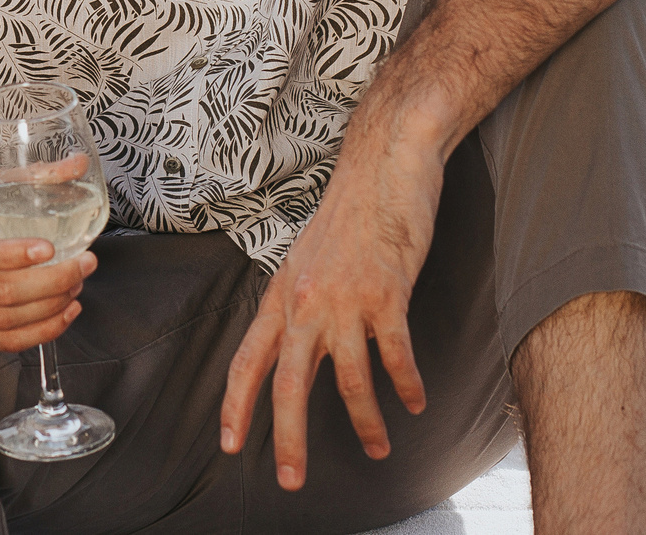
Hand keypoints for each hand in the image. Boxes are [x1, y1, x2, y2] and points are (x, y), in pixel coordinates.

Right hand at [0, 177, 93, 350]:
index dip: (13, 255)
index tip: (49, 246)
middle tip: (84, 262)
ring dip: (50, 307)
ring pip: (3, 322)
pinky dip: (38, 332)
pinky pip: (0, 342)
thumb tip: (78, 166)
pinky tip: (62, 314)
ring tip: (77, 284)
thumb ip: (22, 177)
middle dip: (51, 281)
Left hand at [218, 146, 438, 490]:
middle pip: (288, 383)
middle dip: (288, 438)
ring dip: (365, 422)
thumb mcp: (307, 258)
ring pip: (349, 380)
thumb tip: (301, 343)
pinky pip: (395, 355)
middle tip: (290, 479)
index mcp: (282, 294)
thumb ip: (301, 302)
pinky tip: (416, 402)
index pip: (248, 359)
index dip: (235, 404)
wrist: (383, 165)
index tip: (230, 443)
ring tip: (377, 448)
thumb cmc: (350, 212)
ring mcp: (345, 298)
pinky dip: (407, 385)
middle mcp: (305, 301)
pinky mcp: (386, 294)